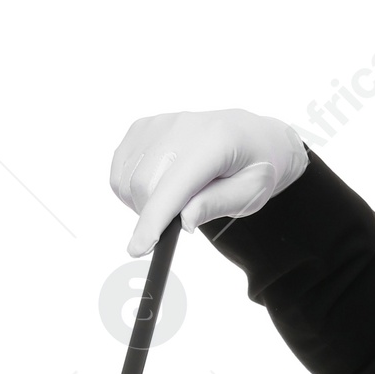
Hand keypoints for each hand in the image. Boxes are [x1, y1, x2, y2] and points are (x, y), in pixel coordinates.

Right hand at [108, 109, 308, 256]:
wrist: (251, 137)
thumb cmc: (254, 167)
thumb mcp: (250, 194)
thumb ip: (216, 205)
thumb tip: (183, 221)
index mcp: (215, 141)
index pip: (174, 184)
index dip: (154, 219)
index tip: (138, 249)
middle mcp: (181, 126)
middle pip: (144, 185)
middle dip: (153, 217)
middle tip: (179, 222)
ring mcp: (158, 124)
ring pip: (128, 179)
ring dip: (142, 205)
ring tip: (173, 203)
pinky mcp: (142, 128)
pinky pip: (120, 170)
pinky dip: (130, 190)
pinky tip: (157, 190)